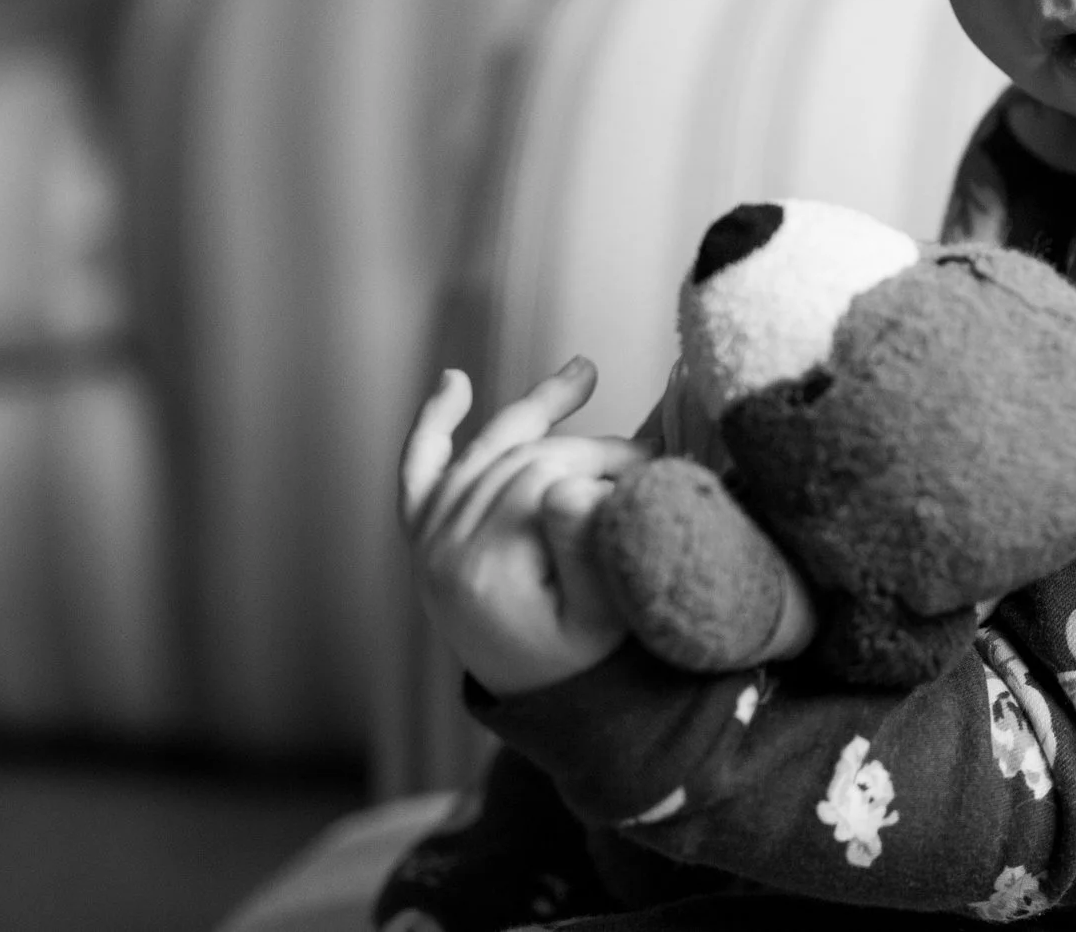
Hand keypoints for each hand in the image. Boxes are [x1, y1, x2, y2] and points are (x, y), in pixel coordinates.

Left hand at [399, 358, 649, 694]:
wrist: (545, 699)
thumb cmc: (588, 659)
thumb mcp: (605, 614)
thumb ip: (589, 549)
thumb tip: (570, 484)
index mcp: (483, 570)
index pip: (543, 477)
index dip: (605, 460)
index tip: (657, 465)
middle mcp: (441, 553)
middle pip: (516, 460)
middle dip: (586, 445)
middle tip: (643, 454)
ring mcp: (427, 544)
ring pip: (482, 451)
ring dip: (533, 412)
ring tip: (584, 376)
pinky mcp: (425, 540)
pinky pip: (419, 471)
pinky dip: (433, 425)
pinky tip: (454, 382)